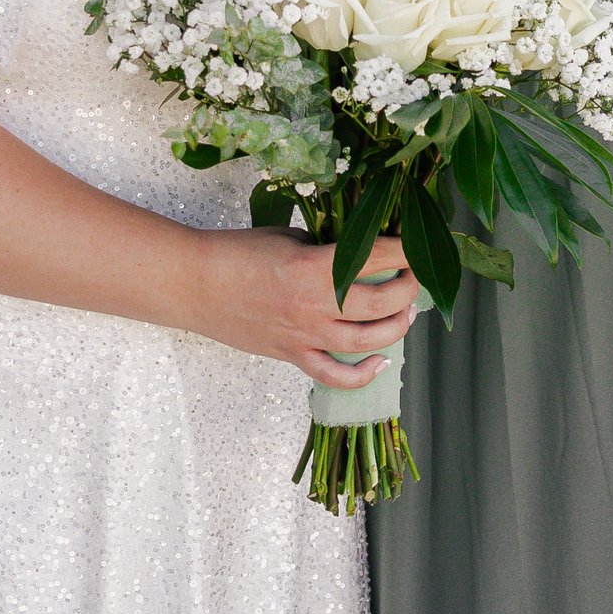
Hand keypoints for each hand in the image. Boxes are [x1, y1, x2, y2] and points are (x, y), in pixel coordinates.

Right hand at [200, 231, 419, 387]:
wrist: (195, 284)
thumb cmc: (237, 254)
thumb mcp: (289, 237)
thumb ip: (326, 250)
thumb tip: (360, 256)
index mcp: (314, 266)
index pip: (377, 257)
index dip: (405, 251)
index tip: (417, 245)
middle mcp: (314, 304)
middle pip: (381, 302)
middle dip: (408, 289)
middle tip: (414, 278)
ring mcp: (304, 334)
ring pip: (366, 342)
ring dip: (395, 328)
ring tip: (404, 314)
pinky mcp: (292, 354)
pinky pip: (333, 375)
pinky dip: (361, 375)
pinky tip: (379, 364)